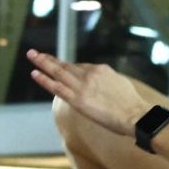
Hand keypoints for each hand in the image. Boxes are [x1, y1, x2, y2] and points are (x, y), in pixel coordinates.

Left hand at [26, 50, 144, 135]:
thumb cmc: (133, 104)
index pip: (81, 67)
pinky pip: (56, 86)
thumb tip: (104, 84)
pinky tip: (35, 73)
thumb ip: (109, 81)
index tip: (61, 66)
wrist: (136, 115)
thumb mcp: (122, 84)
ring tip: (32, 56)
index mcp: (102, 70)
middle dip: (50, 59)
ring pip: (58, 71)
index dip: (70, 68)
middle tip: (36, 53)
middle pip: (66, 65)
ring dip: (42, 63)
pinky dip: (44, 79)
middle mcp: (90, 74)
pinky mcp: (77, 99)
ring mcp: (82, 86)